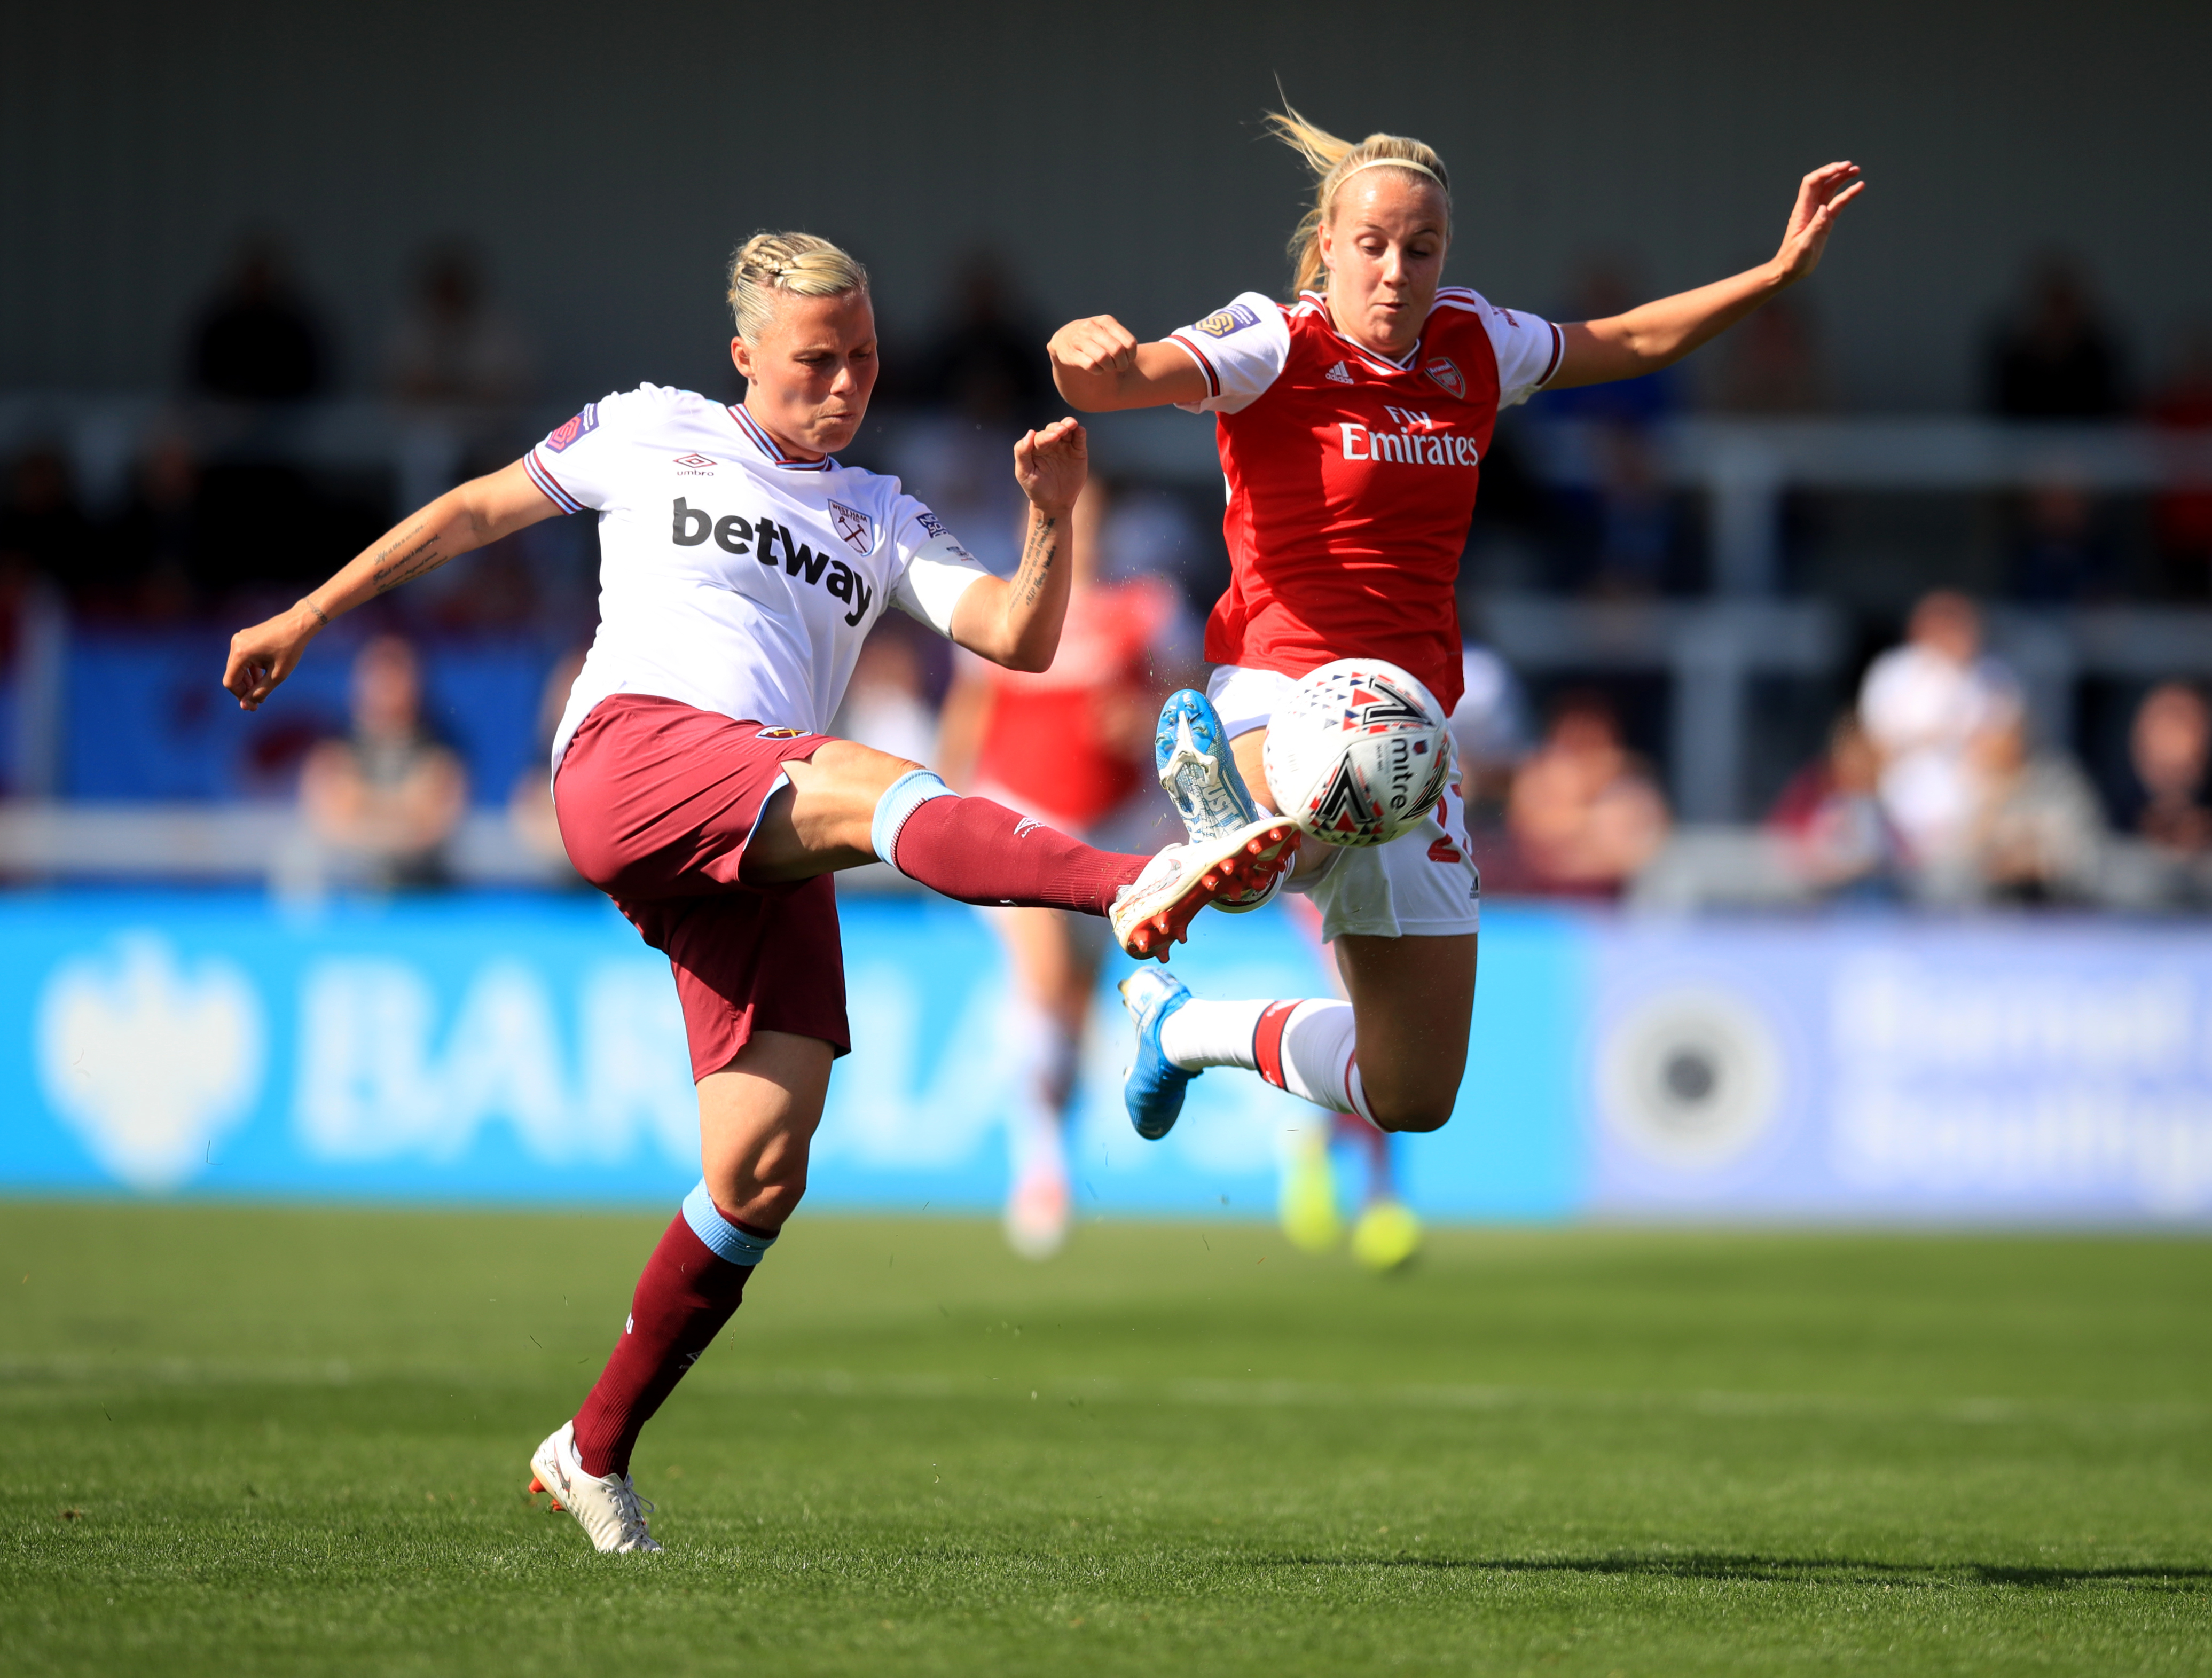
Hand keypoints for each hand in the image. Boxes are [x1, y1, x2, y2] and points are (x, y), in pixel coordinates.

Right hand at [223, 603, 322, 710]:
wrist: (299, 623)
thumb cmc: (291, 648)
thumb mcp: (277, 675)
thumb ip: (260, 691)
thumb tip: (246, 706)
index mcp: (240, 652)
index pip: (231, 681)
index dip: (240, 696)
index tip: (253, 706)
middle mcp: (236, 644)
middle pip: (234, 674)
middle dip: (245, 690)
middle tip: (258, 705)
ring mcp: (240, 639)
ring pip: (239, 667)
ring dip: (249, 681)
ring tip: (262, 694)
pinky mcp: (246, 637)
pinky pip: (244, 658)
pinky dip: (251, 669)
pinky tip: (262, 679)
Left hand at [1015, 416, 1086, 516]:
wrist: (1055, 503)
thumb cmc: (1036, 488)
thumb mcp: (1024, 473)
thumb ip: (1022, 453)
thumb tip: (1029, 433)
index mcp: (1035, 447)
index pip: (1039, 437)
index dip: (1044, 436)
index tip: (1051, 438)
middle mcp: (1050, 443)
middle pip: (1053, 429)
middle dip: (1057, 428)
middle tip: (1061, 431)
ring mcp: (1064, 446)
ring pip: (1067, 429)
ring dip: (1068, 424)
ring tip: (1072, 425)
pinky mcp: (1078, 451)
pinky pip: (1079, 439)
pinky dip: (1080, 433)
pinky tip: (1080, 430)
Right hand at [1046, 314, 1139, 380]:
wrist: (1063, 340)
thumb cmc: (1092, 338)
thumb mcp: (1106, 331)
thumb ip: (1121, 340)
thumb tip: (1130, 356)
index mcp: (1106, 321)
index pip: (1129, 342)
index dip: (1131, 356)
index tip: (1128, 360)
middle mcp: (1092, 327)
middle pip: (1117, 350)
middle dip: (1122, 364)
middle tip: (1119, 367)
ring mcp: (1080, 339)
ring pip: (1103, 358)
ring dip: (1110, 367)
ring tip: (1108, 368)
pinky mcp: (1071, 354)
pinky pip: (1091, 365)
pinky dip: (1098, 371)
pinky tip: (1097, 369)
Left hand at [1772, 162, 1865, 284]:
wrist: (1789, 271)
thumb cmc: (1792, 260)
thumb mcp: (1804, 245)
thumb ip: (1815, 227)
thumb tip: (1825, 209)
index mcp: (1801, 211)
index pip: (1811, 183)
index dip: (1824, 172)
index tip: (1840, 168)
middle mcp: (1809, 208)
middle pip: (1822, 182)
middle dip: (1835, 171)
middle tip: (1851, 166)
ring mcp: (1818, 214)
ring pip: (1830, 190)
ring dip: (1842, 179)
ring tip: (1857, 171)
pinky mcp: (1825, 222)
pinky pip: (1838, 204)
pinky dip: (1848, 195)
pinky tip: (1859, 187)